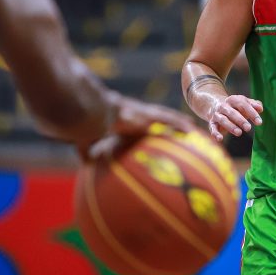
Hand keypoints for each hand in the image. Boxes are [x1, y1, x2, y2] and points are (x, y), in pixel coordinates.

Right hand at [78, 97, 198, 162]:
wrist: (89, 114)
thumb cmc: (85, 125)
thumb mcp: (85, 138)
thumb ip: (86, 150)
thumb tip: (86, 163)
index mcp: (119, 116)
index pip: (134, 120)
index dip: (143, 122)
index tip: (152, 126)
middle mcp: (132, 112)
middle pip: (153, 115)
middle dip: (164, 119)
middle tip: (179, 125)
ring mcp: (140, 112)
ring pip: (163, 116)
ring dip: (177, 121)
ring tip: (191, 127)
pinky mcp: (146, 115)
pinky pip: (167, 119)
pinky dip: (179, 123)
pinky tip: (191, 128)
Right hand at [208, 94, 263, 141]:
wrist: (213, 104)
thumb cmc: (235, 107)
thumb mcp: (244, 103)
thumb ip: (253, 105)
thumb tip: (260, 108)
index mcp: (233, 100)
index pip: (243, 105)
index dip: (252, 113)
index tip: (259, 122)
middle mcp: (224, 106)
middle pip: (232, 112)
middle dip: (241, 120)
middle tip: (248, 128)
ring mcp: (217, 114)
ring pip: (223, 120)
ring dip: (230, 126)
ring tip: (239, 133)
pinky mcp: (212, 122)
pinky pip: (212, 128)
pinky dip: (215, 133)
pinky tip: (220, 139)